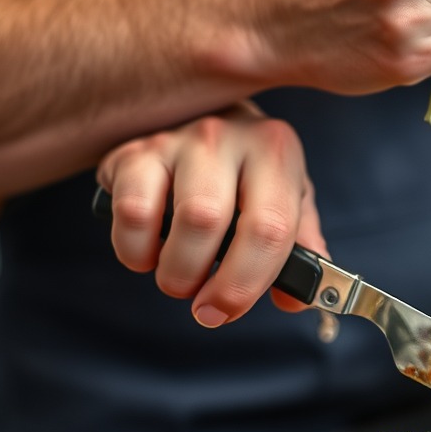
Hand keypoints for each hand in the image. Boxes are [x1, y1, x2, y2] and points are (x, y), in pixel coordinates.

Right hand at [96, 101, 324, 325]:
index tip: (225, 311)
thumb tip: (296, 300)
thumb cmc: (250, 174)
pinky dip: (134, 249)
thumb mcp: (288, 199)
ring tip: (176, 273)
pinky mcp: (133, 152)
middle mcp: (228, 138)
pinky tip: (147, 249)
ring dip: (172, 269)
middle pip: (211, 222)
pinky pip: (130, 213)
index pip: (269, 226)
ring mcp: (178, 140)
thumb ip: (300, 248)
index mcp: (276, 152)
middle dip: (200, 280)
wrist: (201, 120)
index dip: (246, 281)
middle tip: (198, 297)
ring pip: (174, 219)